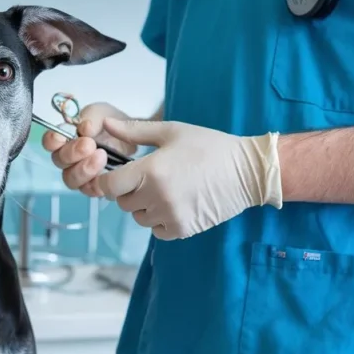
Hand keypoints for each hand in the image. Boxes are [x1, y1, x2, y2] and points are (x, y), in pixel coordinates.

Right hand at [41, 102, 136, 196]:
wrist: (131, 136)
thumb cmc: (110, 122)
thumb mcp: (102, 113)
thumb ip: (92, 118)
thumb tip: (85, 128)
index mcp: (65, 136)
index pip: (49, 142)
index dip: (51, 141)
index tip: (61, 138)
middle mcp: (68, 157)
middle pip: (59, 161)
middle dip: (72, 153)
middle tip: (90, 144)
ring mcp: (79, 173)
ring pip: (70, 179)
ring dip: (84, 169)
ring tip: (102, 156)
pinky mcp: (93, 185)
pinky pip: (88, 190)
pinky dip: (95, 183)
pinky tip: (106, 172)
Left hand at [97, 118, 282, 240]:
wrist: (247, 171)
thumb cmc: (209, 146)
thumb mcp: (171, 131)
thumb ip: (134, 130)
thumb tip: (106, 123)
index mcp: (151, 171)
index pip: (109, 185)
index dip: (109, 179)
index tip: (118, 174)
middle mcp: (157, 196)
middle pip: (123, 202)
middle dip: (129, 191)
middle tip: (148, 178)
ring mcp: (170, 215)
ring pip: (139, 218)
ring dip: (144, 207)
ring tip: (165, 189)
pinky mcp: (183, 229)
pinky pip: (156, 230)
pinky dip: (160, 220)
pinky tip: (175, 204)